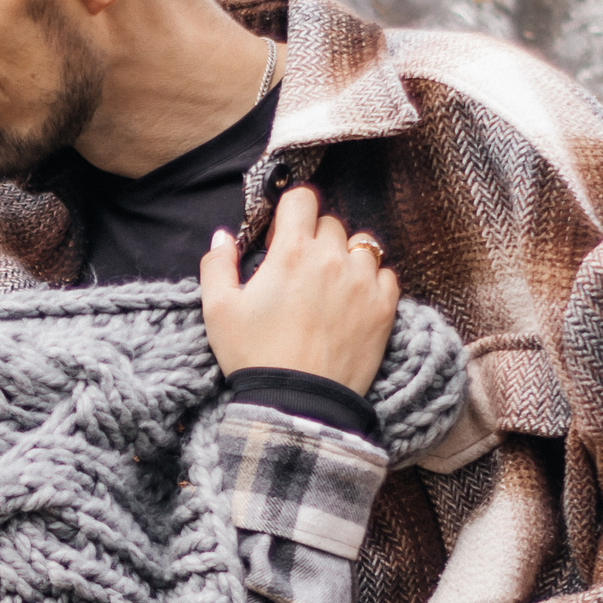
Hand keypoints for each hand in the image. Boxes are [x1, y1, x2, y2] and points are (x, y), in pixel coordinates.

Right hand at [199, 186, 398, 394]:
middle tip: (299, 269)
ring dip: (346, 256)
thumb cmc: (255, 356)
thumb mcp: (217, 311)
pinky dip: (372, 280)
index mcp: (292, 252)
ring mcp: (362, 282)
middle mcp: (332, 258)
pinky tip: (353, 300)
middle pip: (330, 222)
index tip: (282, 235)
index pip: (302, 198)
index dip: (290, 211)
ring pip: (362, 245)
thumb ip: (217, 265)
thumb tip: (222, 237)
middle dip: (314, 237)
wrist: (298, 404)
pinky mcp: (383, 308)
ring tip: (330, 284)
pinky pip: (386, 275)